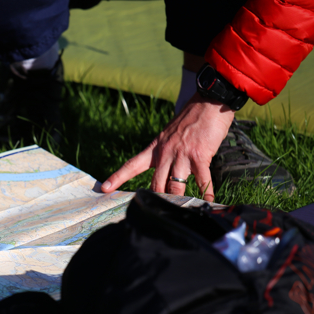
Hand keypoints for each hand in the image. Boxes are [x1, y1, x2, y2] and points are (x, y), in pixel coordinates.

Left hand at [102, 94, 234, 201]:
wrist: (209, 102)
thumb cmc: (191, 119)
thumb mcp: (170, 135)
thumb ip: (166, 153)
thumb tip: (168, 172)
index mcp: (155, 148)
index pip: (132, 165)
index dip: (117, 177)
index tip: (104, 188)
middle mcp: (165, 152)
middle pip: (155, 183)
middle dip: (157, 198)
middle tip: (158, 211)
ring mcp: (181, 154)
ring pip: (175, 185)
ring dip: (179, 199)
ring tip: (181, 209)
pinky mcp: (199, 156)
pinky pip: (201, 180)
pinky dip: (205, 192)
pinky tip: (208, 200)